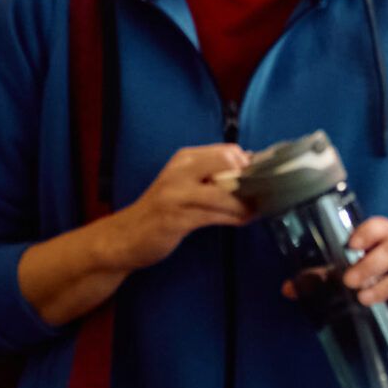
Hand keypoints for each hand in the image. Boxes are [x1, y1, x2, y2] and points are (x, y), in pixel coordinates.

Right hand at [103, 144, 252, 270]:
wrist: (126, 236)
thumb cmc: (161, 209)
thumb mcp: (183, 182)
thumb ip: (210, 173)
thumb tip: (248, 163)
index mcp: (184, 159)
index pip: (226, 151)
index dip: (248, 165)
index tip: (260, 178)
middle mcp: (180, 171)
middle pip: (227, 164)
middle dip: (249, 181)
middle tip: (262, 194)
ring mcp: (177, 194)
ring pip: (224, 194)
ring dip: (246, 205)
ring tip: (257, 210)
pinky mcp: (178, 218)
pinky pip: (216, 216)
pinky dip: (235, 218)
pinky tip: (244, 220)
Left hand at [287, 217, 387, 349]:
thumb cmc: (381, 285)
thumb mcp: (353, 281)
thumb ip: (324, 281)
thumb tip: (288, 288)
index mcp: (385, 242)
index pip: (380, 226)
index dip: (366, 232)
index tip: (350, 247)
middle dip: (370, 264)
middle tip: (348, 282)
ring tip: (366, 299)